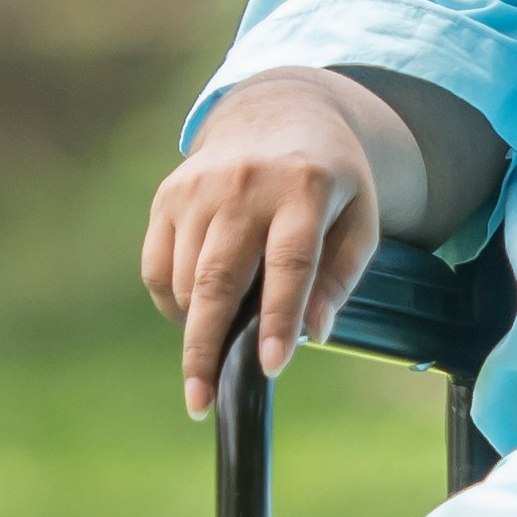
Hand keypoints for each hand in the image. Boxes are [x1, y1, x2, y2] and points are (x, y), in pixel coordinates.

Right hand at [142, 71, 405, 412]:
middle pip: (218, 279)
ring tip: (219, 347)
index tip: (270, 368)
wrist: (281, 113)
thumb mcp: (359, 219)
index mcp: (305, 187)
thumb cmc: (329, 182)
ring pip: (185, 281)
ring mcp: (199, 188)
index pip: (289, 262)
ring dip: (198, 328)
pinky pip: (158, 269)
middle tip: (201, 402)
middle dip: (206, 348)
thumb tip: (314, 334)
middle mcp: (245, 184)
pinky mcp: (168, 196)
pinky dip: (174, 303)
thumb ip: (341, 276)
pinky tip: (199, 309)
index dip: (278, 319)